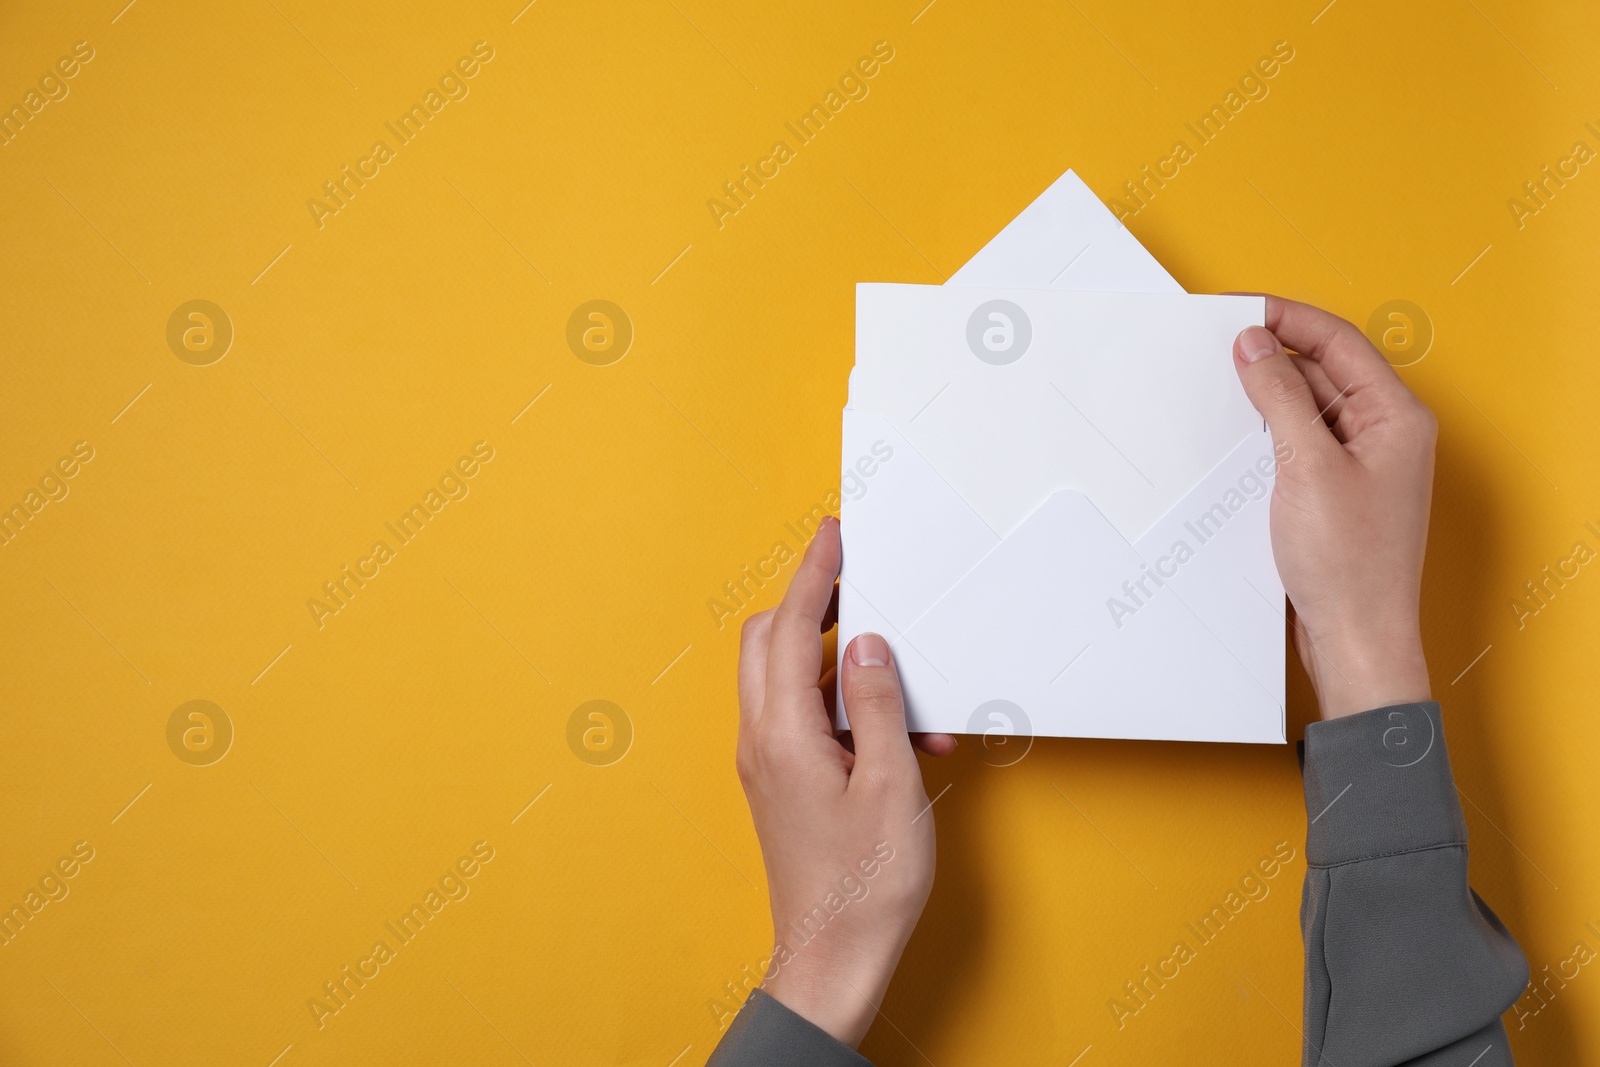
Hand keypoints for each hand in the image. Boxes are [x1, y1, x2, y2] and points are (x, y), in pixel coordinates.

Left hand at [735, 517, 951, 1045]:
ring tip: (893, 667)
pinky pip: (798, 715)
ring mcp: (766, 763)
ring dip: (828, 656)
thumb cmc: (864, 884)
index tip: (832, 535)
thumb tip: (866, 645)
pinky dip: (836, 700)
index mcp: (784, 735)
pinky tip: (892, 726)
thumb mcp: (889, 785)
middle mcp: (762, 741)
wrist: (833, 957)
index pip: (790, 627)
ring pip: (781, 677)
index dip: (814, 574)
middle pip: (768, 641)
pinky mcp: (780, 782)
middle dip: (809, 601)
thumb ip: (878, 705)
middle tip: (858, 579)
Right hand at [1232, 296, 1436, 718]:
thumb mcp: (1306, 467)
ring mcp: (1365, 465)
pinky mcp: (1341, 492)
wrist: (1356, 640)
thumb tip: (1255, 347)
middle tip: (1221, 345)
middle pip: (1327, 369)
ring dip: (1271, 395)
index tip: (1241, 310)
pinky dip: (1273, 431)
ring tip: (1226, 387)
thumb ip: (1281, 398)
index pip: (1339, 342)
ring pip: (1313, 406)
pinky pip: (1305, 442)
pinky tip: (1243, 436)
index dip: (1288, 318)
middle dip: (1275, 354)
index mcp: (1396, 417)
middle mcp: (1387, 435)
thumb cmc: (1349, 567)